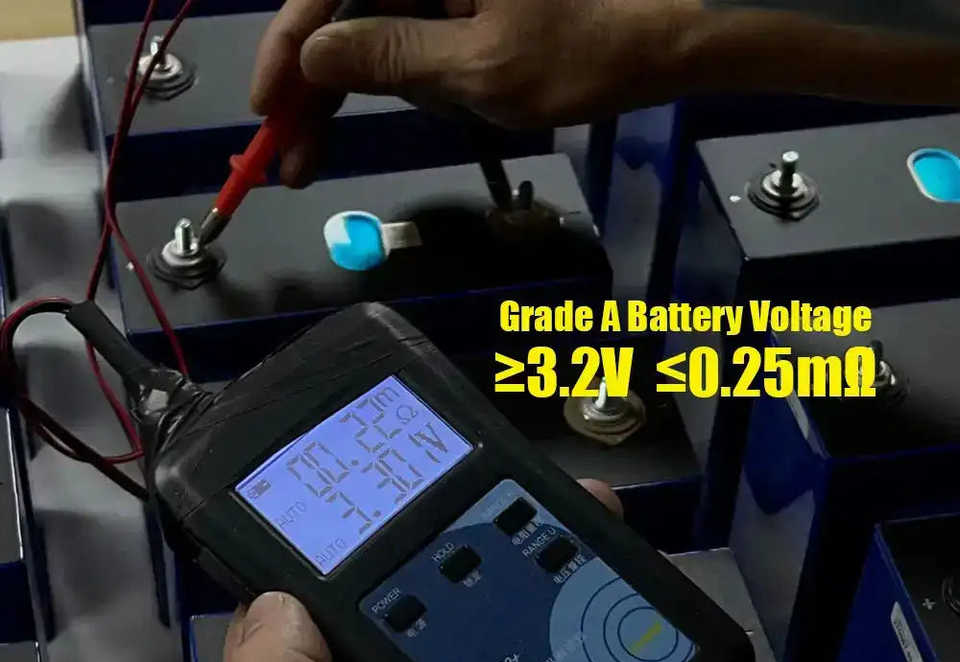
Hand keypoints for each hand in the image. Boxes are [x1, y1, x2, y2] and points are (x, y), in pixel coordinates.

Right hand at [254, 0, 959, 186]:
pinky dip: (390, 73)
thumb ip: (391, 57)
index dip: (287, 52)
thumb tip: (316, 57)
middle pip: (341, 3)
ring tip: (318, 152)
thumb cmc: (595, 41)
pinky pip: (411, 24)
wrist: (683, 23)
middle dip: (311, 79)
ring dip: (345, 87)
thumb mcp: (484, 66)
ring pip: (372, 19)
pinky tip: (381, 115)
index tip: (265, 114)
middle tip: (288, 151)